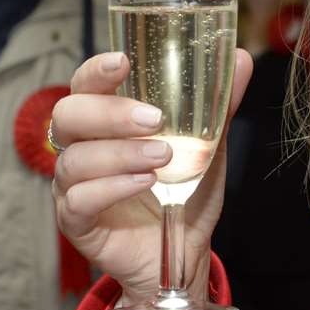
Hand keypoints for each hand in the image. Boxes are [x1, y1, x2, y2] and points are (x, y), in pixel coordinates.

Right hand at [51, 49, 254, 303]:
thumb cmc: (185, 191)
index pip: (85, 85)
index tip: (124, 62)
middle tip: (155, 119)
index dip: (97, 71)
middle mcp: (81, 148)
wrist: (186, 250)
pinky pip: (79, 200)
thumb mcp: (207, 145)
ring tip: (162, 158)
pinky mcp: (76, 221)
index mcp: (104, 122)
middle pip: (69, 116)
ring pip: (75, 159)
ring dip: (121, 154)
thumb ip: (218, 104)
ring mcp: (73, 186)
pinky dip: (112, 188)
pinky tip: (144, 184)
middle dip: (110, 113)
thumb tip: (240, 59)